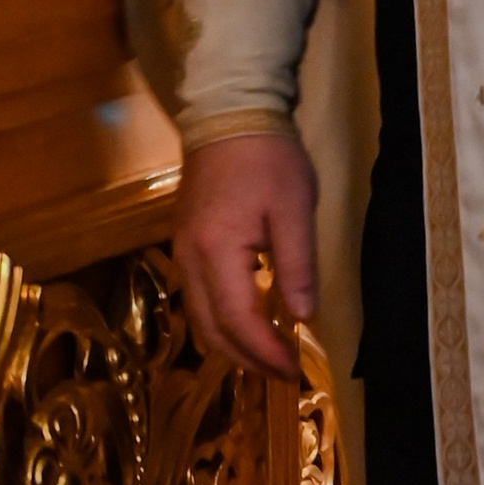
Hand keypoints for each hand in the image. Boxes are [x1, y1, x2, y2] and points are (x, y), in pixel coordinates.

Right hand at [175, 129, 318, 377]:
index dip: (264, 352)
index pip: (237, 320)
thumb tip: (301, 317)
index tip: (292, 372)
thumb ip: (297, 264)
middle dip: (246, 358)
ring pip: (199, 317)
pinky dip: (220, 320)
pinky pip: (197, 297)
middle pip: (210, 329)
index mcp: (216, 252)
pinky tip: (245, 321)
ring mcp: (182, 250)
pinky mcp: (185, 241)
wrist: (229, 111)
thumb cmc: (268, 158)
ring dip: (231, 343)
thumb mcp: (294, 208)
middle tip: (281, 373)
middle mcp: (189, 259)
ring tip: (266, 356)